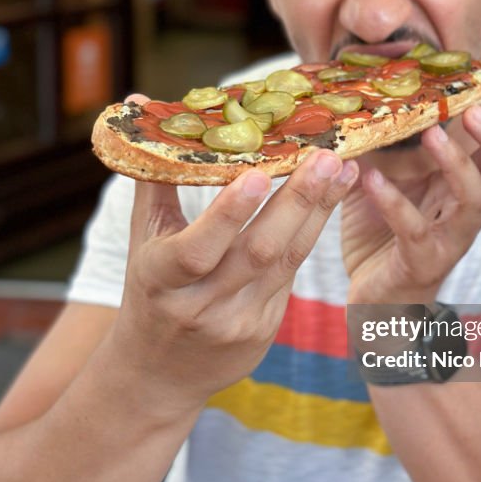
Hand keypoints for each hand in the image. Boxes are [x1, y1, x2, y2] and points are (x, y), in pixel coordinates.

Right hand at [110, 141, 357, 415]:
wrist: (158, 374)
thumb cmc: (149, 289)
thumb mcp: (143, 238)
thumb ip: (153, 175)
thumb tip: (138, 106)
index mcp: (160, 280)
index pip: (196, 250)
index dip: (228, 214)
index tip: (258, 174)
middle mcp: (201, 305)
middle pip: (258, 253)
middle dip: (297, 202)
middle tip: (325, 157)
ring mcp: (238, 322)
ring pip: (287, 262)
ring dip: (318, 212)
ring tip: (342, 169)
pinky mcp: (265, 330)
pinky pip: (294, 275)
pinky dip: (313, 233)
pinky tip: (333, 198)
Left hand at [341, 76, 480, 303]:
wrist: (372, 296)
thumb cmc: (383, 230)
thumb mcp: (389, 174)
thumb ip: (393, 140)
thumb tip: (376, 90)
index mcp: (468, 188)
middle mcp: (468, 213)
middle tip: (476, 110)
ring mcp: (450, 239)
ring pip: (475, 201)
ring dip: (458, 164)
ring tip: (433, 133)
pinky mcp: (421, 261)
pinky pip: (414, 230)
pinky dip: (393, 202)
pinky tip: (370, 178)